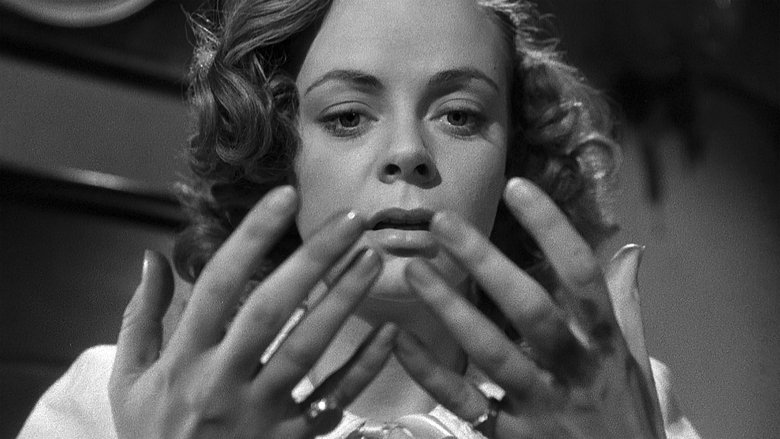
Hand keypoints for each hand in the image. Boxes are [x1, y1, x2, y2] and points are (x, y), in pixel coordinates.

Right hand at [109, 186, 395, 438]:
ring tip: (373, 259)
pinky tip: (389, 332)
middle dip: (312, 260)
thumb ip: (140, 317)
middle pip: (270, 311)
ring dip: (343, 302)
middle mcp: (221, 383)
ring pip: (308, 350)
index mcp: (182, 361)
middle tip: (352, 220)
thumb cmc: (153, 434)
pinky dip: (363, 367)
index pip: (217, 286)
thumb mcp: (128, 380)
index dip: (251, 237)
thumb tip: (149, 257)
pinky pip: (334, 399)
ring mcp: (260, 414)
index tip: (285, 196)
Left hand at [395, 178, 664, 437]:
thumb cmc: (624, 417)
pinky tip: (400, 340)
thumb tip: (630, 252)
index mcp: (607, 346)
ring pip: (492, 352)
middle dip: (486, 263)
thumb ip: (626, 306)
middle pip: (531, 310)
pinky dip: (430, 372)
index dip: (551, 229)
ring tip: (415, 270)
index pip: (582, 277)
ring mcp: (542, 406)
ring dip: (450, 309)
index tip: (517, 187)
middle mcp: (576, 371)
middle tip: (443, 223)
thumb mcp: (633, 363)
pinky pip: (464, 404)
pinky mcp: (511, 437)